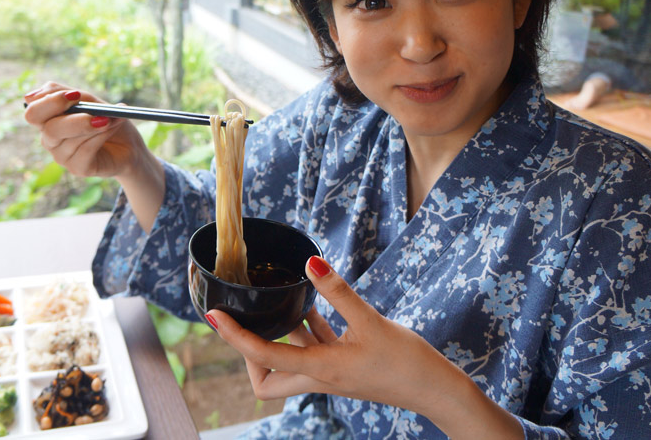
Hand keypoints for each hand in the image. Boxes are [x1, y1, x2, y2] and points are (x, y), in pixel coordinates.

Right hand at [23, 82, 144, 179]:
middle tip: (98, 113)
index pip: (32, 113)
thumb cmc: (105, 118)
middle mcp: (50, 140)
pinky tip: (113, 127)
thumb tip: (29, 96)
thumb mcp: (87, 100)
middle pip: (49, 130)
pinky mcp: (78, 169)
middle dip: (74, 120)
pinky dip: (102, 135)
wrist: (129, 143)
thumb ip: (62, 93)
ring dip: (96, 125)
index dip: (51, 102)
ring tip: (113, 118)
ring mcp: (62, 157)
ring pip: (71, 140)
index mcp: (47, 121)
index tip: (75, 95)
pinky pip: (85, 150)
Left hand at [207, 256, 521, 439]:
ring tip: (273, 304)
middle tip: (249, 321)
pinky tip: (310, 307)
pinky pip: (314, 352)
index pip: (263, 356)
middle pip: (267, 379)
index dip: (234, 336)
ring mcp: (331, 375)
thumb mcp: (372, 321)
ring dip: (278, 338)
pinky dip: (306, 333)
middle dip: (249, 353)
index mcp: (320, 369)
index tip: (214, 315)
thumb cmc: (407, 361)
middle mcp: (319, 377)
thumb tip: (311, 261)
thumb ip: (338, 291)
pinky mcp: (344, 368)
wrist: (436, 390)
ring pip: (289, 363)